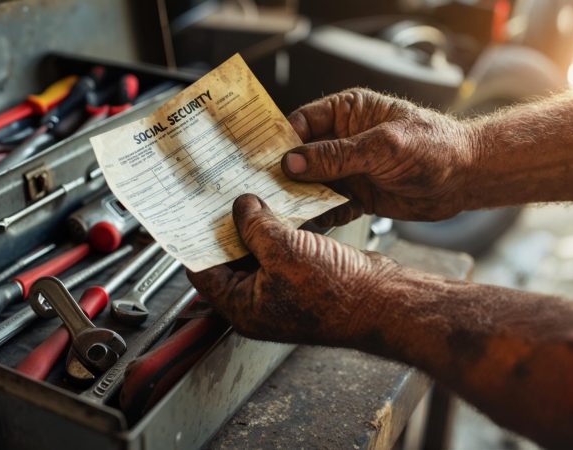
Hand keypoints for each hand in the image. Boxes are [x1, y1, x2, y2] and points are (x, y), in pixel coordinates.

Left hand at [188, 194, 402, 348]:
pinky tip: (279, 205)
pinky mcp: (303, 277)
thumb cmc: (336, 294)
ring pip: (258, 251)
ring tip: (248, 195)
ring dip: (256, 225)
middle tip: (219, 198)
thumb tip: (241, 207)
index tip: (190, 216)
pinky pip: (282, 249)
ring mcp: (282, 290)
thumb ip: (255, 227)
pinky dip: (279, 229)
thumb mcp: (284, 251)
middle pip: (229, 260)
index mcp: (244, 307)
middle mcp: (260, 302)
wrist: (382, 300)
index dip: (195, 243)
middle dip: (226, 228)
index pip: (203, 273)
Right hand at [283, 88, 476, 223]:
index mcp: (347, 112)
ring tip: (285, 212)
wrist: (465, 178)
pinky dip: (321, 215)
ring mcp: (348, 169)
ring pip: (311, 184)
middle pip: (300, 156)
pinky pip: (328, 206)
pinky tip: (316, 222)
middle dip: (285, 174)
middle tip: (266, 191)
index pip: (301, 122)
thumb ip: (337, 156)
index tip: (263, 160)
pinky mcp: (356, 195)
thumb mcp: (382, 146)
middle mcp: (342, 139)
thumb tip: (294, 162)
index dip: (281, 140)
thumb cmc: (434, 147)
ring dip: (300, 198)